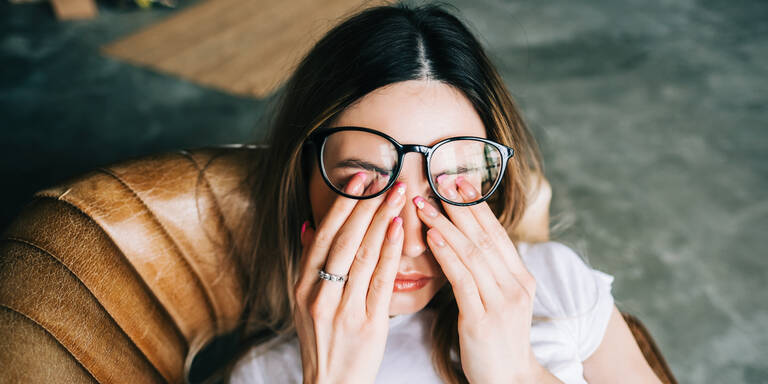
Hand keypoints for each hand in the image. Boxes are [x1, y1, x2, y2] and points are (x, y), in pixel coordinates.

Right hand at [293, 172, 406, 383]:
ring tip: (397, 194)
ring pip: (362, 255)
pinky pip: (379, 280)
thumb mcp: (305, 302)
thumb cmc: (324, 340)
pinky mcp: (367, 323)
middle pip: (343, 240)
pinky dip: (388, 251)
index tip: (359, 178)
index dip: (342, 204)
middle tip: (385, 178)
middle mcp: (318, 295)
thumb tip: (309, 225)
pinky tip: (398, 229)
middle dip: (365, 205)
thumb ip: (308, 263)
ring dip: (381, 219)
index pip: (323, 235)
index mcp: (302, 286)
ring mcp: (342, 309)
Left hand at [412, 175, 542, 382]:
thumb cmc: (497, 340)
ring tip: (424, 204)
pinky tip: (431, 236)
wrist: (509, 380)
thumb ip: (488, 273)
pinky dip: (446, 253)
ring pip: (472, 253)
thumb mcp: (499, 301)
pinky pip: (462, 279)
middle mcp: (516, 285)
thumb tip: (464, 241)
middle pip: (485, 236)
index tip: (457, 181)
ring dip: (446, 224)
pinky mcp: (483, 319)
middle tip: (438, 179)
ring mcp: (502, 302)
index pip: (496, 233)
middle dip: (460, 206)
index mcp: (521, 278)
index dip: (476, 205)